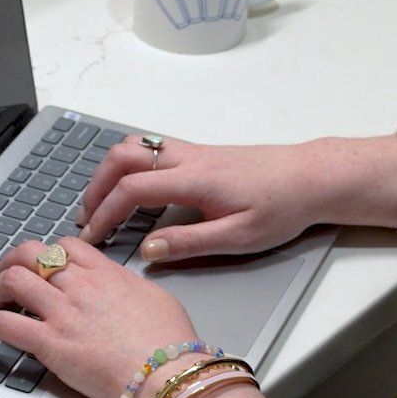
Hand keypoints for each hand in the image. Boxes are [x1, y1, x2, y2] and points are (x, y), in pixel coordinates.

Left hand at [0, 237, 196, 397]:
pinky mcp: (50, 344)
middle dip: (13, 261)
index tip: (42, 264)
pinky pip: (5, 325)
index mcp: (106, 273)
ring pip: (13, 280)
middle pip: (32, 254)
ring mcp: (62, 313)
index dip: (47, 252)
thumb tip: (122, 289)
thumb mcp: (156, 298)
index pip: (64, 246)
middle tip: (7, 274)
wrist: (168, 373)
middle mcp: (79, 286)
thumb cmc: (171, 343)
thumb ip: (130, 287)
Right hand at [78, 134, 323, 261]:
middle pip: (122, 157)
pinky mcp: (199, 153)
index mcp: (193, 180)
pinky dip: (129, 167)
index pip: (132, 189)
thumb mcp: (238, 237)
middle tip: (86, 217)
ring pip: (134, 147)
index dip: (105, 213)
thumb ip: (190, 243)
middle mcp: (187, 158)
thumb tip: (147, 250)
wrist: (309, 177)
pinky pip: (151, 150)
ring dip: (110, 172)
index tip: (92, 236)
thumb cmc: (280, 208)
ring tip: (103, 204)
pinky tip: (133, 191)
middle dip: (96, 186)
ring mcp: (192, 151)